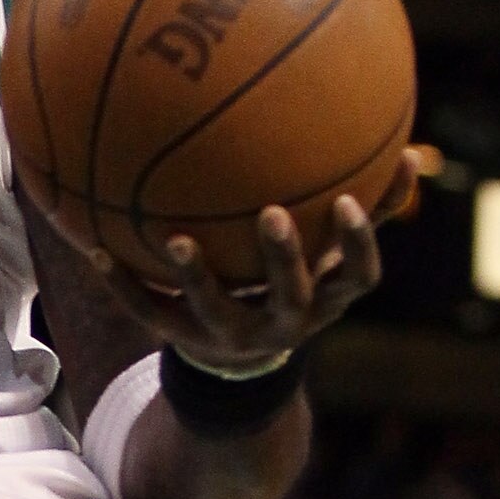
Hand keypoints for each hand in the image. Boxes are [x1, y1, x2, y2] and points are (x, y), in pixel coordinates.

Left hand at [91, 147, 429, 376]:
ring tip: (176, 240)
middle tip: (271, 213)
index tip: (352, 201)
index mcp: (325, 296)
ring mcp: (234, 334)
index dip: (358, 245)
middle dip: (285, 258)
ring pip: (218, 310)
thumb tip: (408, 139)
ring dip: (199, 277)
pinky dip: (123, 283)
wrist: (240, 359)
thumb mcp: (327, 253)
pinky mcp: (186, 340)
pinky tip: (92, 250)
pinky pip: (151, 311)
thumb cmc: (289, 280)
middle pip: (294, 294)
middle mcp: (287, 320)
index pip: (358, 275)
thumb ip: (361, 203)